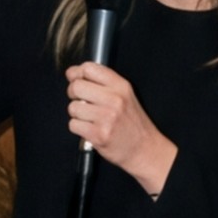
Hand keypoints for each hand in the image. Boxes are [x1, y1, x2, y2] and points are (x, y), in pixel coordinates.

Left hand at [62, 61, 172, 196]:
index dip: (76, 73)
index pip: (89, 68)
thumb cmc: (132, 122)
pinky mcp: (98, 134)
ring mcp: (106, 117)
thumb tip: (73, 73)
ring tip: (90, 119)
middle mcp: (114, 99)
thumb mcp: (125, 95)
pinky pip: (73, 125)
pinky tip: (90, 129)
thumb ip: (102, 82)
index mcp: (121, 86)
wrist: (144, 148)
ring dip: (77, 114)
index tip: (75, 79)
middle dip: (73, 94)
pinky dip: (78, 128)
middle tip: (81, 101)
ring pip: (73, 107)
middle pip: (76, 87)